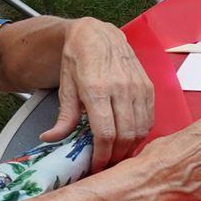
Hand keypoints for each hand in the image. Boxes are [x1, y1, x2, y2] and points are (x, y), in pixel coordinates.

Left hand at [42, 20, 153, 170]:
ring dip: (131, 147)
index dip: (102, 155)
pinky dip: (141, 133)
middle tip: (107, 165)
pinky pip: (150, 118)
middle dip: (117, 156)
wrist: (97, 34)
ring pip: (141, 129)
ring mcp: (138, 86)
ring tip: (118, 154)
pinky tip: (130, 138)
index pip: (105, 133)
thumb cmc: (78, 59)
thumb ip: (63, 116)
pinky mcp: (148, 86)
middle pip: (126, 135)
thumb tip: (51, 138)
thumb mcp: (65, 87)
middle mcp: (121, 88)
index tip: (96, 166)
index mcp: (96, 89)